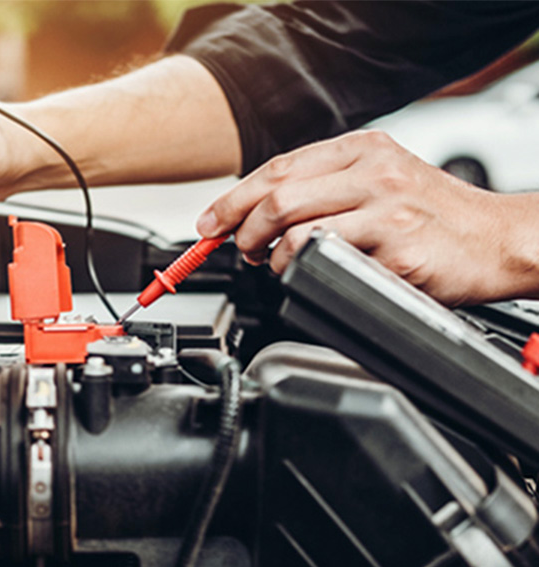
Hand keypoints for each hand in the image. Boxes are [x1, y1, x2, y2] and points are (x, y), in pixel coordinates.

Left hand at [196, 130, 538, 305]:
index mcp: (364, 148)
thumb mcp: (383, 180)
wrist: (499, 239)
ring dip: (270, 254)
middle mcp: (373, 171)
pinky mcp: (396, 247)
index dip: (234, 197)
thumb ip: (327, 187)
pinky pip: (327, 259)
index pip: (279, 168)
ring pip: (294, 228)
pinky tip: (307, 273)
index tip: (210, 221)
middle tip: (239, 249)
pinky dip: (303, 270)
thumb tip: (259, 211)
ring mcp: (386, 208)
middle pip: (277, 196)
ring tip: (274, 264)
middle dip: (241, 228)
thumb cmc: (436, 216)